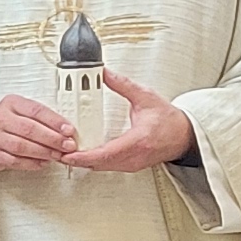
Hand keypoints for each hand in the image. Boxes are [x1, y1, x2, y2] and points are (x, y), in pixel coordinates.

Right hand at [0, 94, 80, 172]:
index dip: (54, 121)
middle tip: (67, 145)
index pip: (36, 110)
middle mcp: (0, 119)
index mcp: (10, 104)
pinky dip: (33, 163)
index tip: (69, 130)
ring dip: (44, 152)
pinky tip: (43, 162)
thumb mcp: (20, 111)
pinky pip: (16, 161)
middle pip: (30, 129)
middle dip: (52, 139)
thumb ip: (40, 118)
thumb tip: (65, 130)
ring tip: (58, 154)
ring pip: (23, 146)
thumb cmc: (6, 124)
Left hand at [68, 71, 196, 173]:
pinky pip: (107, 166)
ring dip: (82, 161)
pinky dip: (92, 161)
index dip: (83, 156)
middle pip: (98, 164)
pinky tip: (81, 154)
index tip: (67, 154)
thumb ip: (122, 85)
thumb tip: (104, 73)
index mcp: (137, 141)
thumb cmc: (169, 120)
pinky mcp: (131, 166)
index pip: (105, 154)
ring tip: (63, 152)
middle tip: (55, 151)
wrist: (185, 136)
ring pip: (101, 167)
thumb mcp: (145, 97)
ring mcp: (132, 164)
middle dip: (75, 159)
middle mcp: (134, 157)